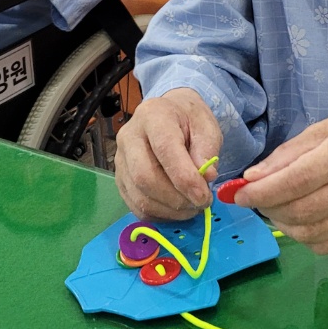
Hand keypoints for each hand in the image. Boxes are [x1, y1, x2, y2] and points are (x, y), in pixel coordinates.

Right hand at [115, 89, 223, 221]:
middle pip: (144, 176)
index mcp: (153, 116)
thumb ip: (207, 149)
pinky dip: (159, 214)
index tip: (204, 196)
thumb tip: (206, 177)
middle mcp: (129, 137)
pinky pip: (135, 205)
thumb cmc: (188, 120)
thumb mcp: (206, 126)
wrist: (169, 114)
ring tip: (192, 207)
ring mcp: (120, 160)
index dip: (185, 178)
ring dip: (169, 210)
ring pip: (139, 195)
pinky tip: (177, 210)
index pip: (164, 150)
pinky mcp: (120, 179)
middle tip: (200, 204)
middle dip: (176, 198)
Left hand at [238, 106, 327, 255]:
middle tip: (256, 199)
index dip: (262, 191)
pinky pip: (327, 246)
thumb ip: (289, 153)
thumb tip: (252, 180)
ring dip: (284, 224)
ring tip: (277, 207)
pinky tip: (302, 219)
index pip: (298, 179)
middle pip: (303, 210)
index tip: (239, 193)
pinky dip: (305, 236)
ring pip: (312, 233)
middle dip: (268, 208)